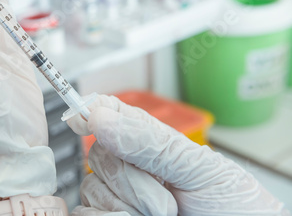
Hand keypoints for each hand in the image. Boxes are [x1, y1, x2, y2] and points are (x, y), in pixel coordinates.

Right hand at [67, 94, 289, 215]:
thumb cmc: (232, 208)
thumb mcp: (199, 169)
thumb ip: (150, 143)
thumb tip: (101, 117)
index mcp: (151, 144)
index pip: (112, 113)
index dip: (93, 109)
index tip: (82, 119)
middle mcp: (130, 168)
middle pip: (98, 153)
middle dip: (130, 179)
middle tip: (167, 200)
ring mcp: (118, 197)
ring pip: (91, 187)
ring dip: (125, 204)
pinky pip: (85, 214)